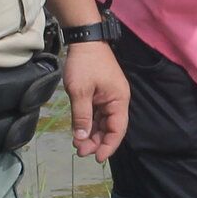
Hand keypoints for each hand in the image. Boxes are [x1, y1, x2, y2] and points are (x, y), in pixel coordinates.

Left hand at [64, 40, 129, 160]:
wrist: (84, 39)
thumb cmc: (85, 64)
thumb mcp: (80, 92)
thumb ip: (81, 117)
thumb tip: (81, 139)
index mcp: (118, 100)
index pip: (117, 130)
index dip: (108, 146)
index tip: (96, 158)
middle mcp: (117, 101)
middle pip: (110, 128)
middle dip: (96, 141)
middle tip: (80, 152)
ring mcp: (108, 97)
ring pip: (102, 122)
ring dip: (91, 134)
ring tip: (77, 145)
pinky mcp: (100, 94)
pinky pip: (97, 114)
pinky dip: (89, 123)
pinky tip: (79, 132)